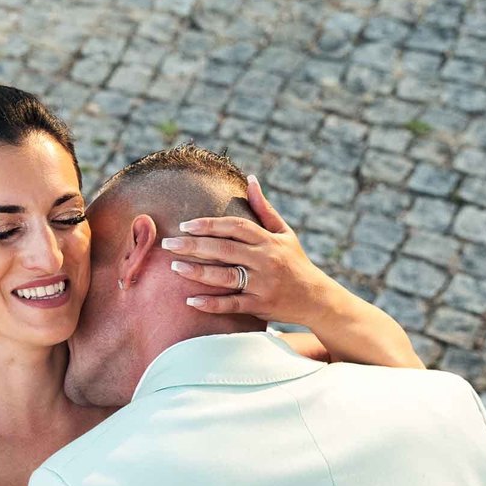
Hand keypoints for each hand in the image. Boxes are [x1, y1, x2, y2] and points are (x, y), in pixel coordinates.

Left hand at [163, 175, 332, 325]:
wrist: (316, 298)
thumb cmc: (295, 262)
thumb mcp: (284, 233)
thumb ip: (263, 208)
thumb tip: (250, 179)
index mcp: (268, 240)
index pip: (236, 227)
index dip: (210, 225)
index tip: (185, 225)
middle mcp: (265, 260)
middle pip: (225, 249)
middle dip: (194, 245)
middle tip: (168, 243)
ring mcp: (262, 284)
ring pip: (226, 276)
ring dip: (198, 271)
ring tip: (174, 266)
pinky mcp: (260, 305)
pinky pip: (232, 304)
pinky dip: (212, 303)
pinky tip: (191, 300)